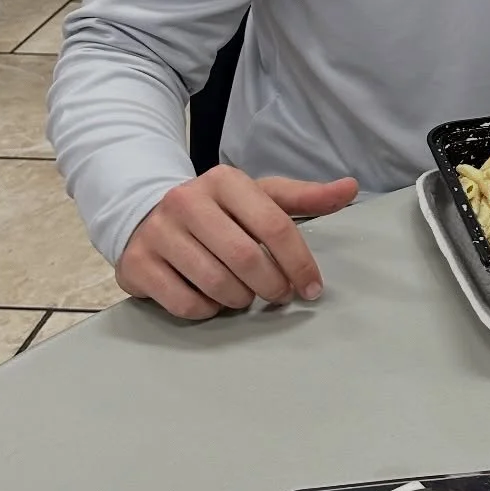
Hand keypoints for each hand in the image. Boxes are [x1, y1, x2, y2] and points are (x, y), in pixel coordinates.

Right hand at [117, 166, 359, 320]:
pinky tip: (212, 299)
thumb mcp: (257, 196)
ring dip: (240, 299)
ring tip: (244, 294)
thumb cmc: (215, 210)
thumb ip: (304, 197)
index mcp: (224, 181)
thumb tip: (351, 187)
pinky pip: (186, 303)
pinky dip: (208, 310)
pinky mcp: (138, 264)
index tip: (311, 288)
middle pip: (246, 258)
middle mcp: (187, 201)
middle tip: (278, 295)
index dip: (299, 262)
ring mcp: (159, 233)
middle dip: (271, 286)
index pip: (275, 225)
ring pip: (216, 284)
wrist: (142, 213)